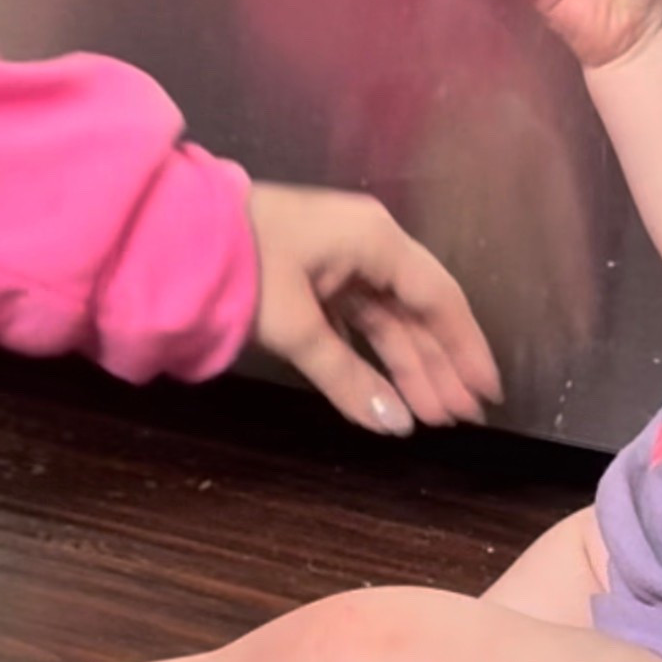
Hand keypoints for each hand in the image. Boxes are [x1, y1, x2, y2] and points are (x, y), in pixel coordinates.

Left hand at [246, 184, 502, 434]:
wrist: (174, 235)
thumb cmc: (247, 268)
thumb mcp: (297, 326)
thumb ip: (348, 377)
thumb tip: (398, 426)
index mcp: (376, 240)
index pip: (439, 296)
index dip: (466, 346)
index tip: (487, 392)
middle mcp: (369, 244)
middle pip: (418, 310)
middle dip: (439, 365)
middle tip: (461, 420)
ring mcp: (342, 259)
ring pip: (389, 318)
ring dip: (409, 364)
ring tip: (432, 415)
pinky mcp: (317, 275)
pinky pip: (360, 319)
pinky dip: (374, 355)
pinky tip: (387, 391)